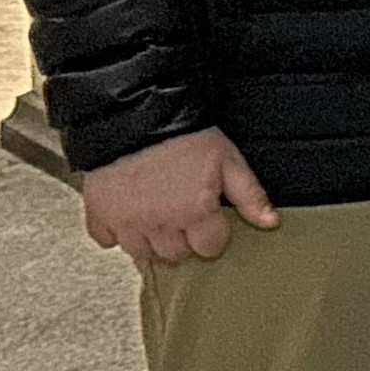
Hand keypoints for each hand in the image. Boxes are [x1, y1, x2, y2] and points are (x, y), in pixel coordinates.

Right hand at [79, 127, 277, 267]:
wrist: (134, 115)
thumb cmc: (183, 135)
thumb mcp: (228, 160)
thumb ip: (250, 195)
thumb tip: (270, 222)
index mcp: (195, 212)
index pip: (209, 248)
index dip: (212, 234)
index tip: (208, 220)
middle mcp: (160, 224)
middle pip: (176, 255)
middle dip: (183, 239)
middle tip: (182, 215)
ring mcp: (127, 223)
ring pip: (142, 253)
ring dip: (151, 240)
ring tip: (156, 216)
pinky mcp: (99, 215)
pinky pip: (106, 240)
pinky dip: (115, 232)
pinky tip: (127, 215)